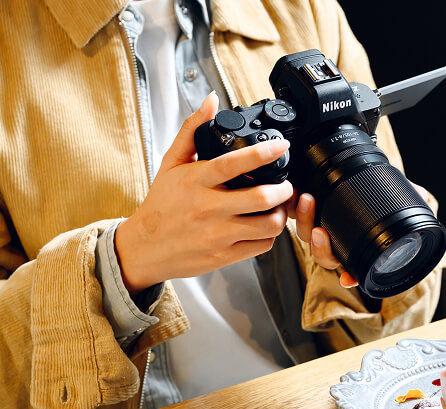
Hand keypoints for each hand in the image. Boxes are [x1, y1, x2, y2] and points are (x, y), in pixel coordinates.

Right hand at [115, 92, 293, 293]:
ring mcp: (217, 235)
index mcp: (196, 181)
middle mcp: (207, 208)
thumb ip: (192, 131)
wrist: (144, 248)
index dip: (262, 153)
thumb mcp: (171, 163)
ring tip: (278, 206)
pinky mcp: (224, 256)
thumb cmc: (161, 204)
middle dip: (284, 189)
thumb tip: (210, 101)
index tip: (281, 146)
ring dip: (281, 214)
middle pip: (261, 198)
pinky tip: (265, 225)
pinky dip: (270, 235)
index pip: (233, 164)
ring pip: (268, 225)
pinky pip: (262, 245)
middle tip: (286, 184)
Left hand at [288, 181, 430, 289]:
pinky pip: (293, 214)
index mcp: (357, 247)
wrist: (359, 175)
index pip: (352, 269)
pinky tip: (296, 196)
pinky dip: (292, 207)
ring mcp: (319, 226)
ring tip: (309, 201)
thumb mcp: (398, 194)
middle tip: (321, 231)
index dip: (350, 276)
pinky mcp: (304, 208)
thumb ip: (411, 197)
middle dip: (320, 247)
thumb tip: (421, 196)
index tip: (347, 278)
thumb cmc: (380, 191)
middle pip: (324, 256)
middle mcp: (337, 241)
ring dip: (305, 222)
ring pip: (306, 235)